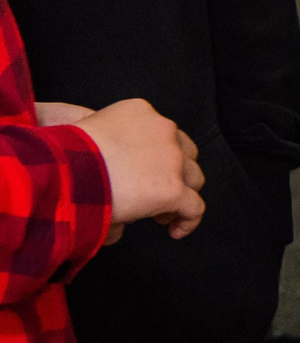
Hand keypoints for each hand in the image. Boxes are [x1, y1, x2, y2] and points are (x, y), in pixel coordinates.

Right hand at [42, 98, 205, 242]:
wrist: (63, 169)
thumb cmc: (63, 156)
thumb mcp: (88, 136)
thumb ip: (107, 152)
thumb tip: (112, 183)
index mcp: (140, 111)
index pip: (161, 133)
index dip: (156, 157)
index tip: (143, 176)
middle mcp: (162, 129)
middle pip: (183, 152)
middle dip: (172, 173)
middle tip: (152, 195)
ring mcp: (172, 158)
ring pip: (193, 177)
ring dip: (181, 194)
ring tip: (160, 214)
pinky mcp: (173, 187)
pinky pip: (194, 208)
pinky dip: (188, 221)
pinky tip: (174, 231)